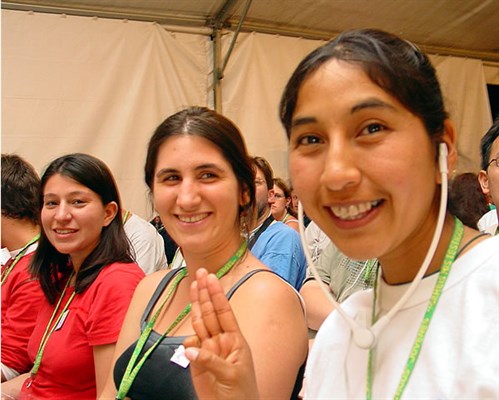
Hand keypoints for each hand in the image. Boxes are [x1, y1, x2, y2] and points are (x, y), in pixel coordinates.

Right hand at [183, 268, 258, 399]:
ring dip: (196, 305)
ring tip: (193, 285)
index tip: (212, 277)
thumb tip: (190, 347)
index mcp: (235, 339)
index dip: (217, 294)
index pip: (224, 311)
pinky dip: (189, 341)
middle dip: (205, 292)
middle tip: (200, 272)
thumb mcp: (232, 375)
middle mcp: (221, 340)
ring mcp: (208, 349)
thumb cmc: (241, 393)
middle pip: (210, 312)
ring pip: (199, 323)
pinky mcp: (196, 362)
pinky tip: (191, 341)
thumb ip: (211, 360)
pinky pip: (190, 347)